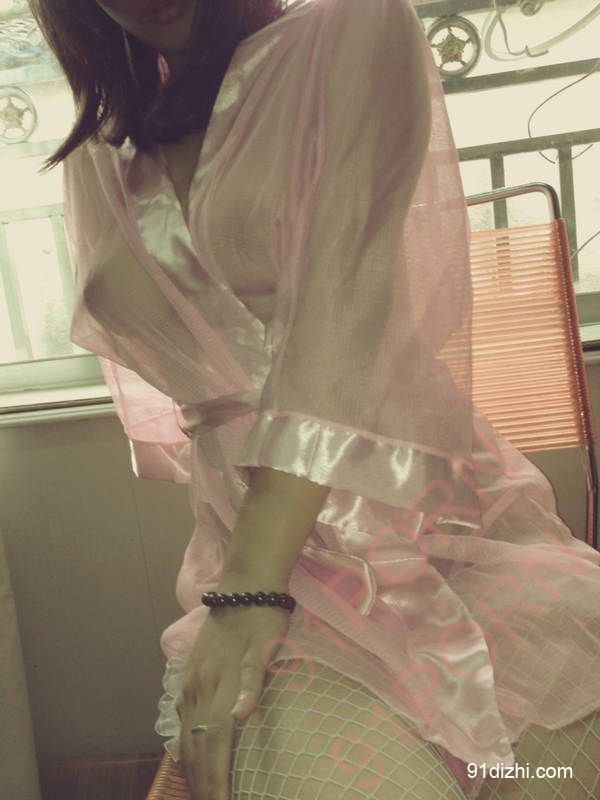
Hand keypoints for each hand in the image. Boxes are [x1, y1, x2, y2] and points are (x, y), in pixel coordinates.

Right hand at [175, 582, 290, 799]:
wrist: (245, 584)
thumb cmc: (264, 617)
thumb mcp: (267, 648)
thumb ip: (253, 683)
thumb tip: (239, 718)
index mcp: (219, 684)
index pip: (214, 744)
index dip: (216, 778)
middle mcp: (200, 686)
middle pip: (196, 746)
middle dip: (202, 782)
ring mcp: (192, 679)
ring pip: (186, 733)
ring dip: (192, 767)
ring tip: (201, 790)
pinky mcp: (190, 671)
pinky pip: (182, 716)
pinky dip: (185, 742)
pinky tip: (189, 753)